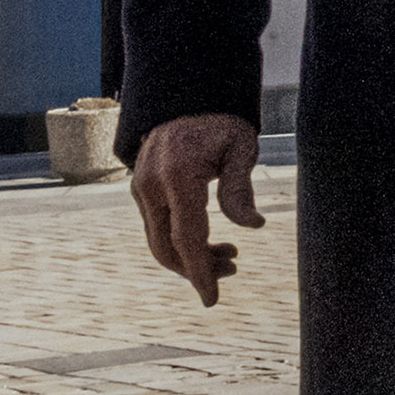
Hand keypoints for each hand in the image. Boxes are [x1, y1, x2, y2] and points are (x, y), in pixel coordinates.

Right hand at [131, 113, 262, 302]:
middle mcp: (151, 187)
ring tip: (231, 253)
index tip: (212, 300)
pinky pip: (157, 226)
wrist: (187, 93)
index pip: (186, 240)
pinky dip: (180, 239)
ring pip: (160, 241)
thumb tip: (253, 227)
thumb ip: (240, 189)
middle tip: (235, 266)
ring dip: (191, 256)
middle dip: (197, 269)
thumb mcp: (240, 148)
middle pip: (167, 249)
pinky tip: (209, 239)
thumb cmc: (221, 120)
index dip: (200, 274)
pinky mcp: (141, 188)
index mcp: (177, 178)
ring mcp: (141, 188)